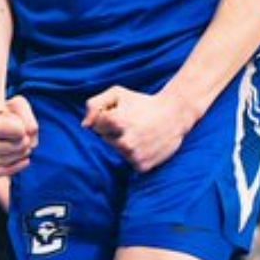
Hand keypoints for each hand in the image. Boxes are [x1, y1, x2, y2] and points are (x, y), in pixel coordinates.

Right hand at [0, 96, 39, 176]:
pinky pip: (10, 172)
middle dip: (25, 138)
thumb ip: (29, 121)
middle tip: (16, 132)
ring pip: (17, 157)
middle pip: (21, 145)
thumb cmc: (7, 112)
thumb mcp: (18, 105)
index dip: (22, 123)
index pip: (20, 131)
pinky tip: (25, 159)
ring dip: (23, 150)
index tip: (12, 118)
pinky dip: (19, 165)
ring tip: (17, 141)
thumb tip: (29, 143)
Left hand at [82, 85, 197, 172]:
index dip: (106, 120)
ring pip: (116, 152)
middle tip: (132, 125)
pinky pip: (128, 163)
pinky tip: (144, 145)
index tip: (120, 115)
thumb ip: (94, 104)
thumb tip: (85, 126)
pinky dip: (134, 156)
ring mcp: (135, 155)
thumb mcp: (117, 93)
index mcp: (116, 122)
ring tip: (138, 134)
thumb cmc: (141, 103)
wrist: (174, 115)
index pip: (96, 127)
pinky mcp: (143, 166)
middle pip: (105, 141)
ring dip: (122, 145)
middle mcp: (126, 141)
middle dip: (113, 133)